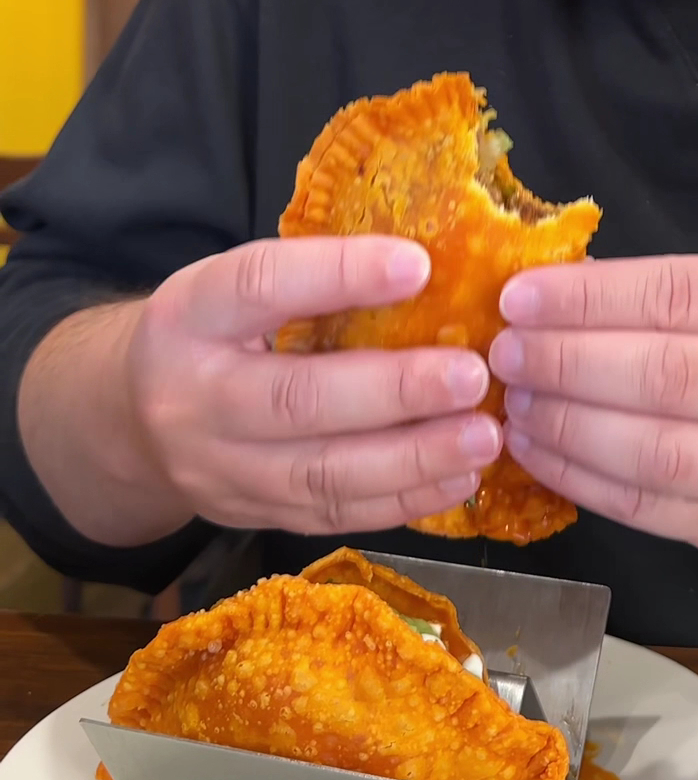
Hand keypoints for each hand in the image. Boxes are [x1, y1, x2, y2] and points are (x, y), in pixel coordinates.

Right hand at [124, 237, 500, 535]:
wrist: (131, 416)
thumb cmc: (212, 330)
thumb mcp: (232, 284)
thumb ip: (309, 277)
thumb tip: (429, 263)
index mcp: (191, 314)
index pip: (260, 285)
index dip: (339, 275)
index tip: (418, 265)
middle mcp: (194, 398)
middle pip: (296, 400)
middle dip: (395, 392)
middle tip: (472, 376)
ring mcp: (219, 470)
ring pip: (321, 475)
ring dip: (414, 460)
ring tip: (484, 438)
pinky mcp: (251, 516)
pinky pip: (333, 516)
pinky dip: (403, 501)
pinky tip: (458, 479)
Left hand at [489, 253, 697, 567]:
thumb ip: (662, 296)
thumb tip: (544, 292)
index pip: (677, 295)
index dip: (591, 298)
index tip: (519, 297)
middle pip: (666, 375)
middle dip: (569, 363)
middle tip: (505, 353)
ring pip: (657, 453)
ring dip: (569, 427)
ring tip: (515, 404)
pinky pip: (647, 509)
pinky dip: (580, 479)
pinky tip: (536, 452)